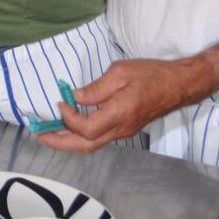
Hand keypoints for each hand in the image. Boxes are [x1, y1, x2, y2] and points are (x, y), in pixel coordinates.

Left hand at [35, 57, 207, 152]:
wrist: (179, 85)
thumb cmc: (152, 75)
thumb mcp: (120, 72)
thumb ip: (96, 88)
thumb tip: (75, 97)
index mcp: (119, 114)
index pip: (86, 129)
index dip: (68, 120)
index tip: (60, 103)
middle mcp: (121, 129)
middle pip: (86, 145)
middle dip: (60, 143)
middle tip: (39, 135)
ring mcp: (125, 131)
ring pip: (93, 144)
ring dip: (69, 141)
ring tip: (49, 134)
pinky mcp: (126, 128)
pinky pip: (100, 138)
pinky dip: (81, 136)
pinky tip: (70, 127)